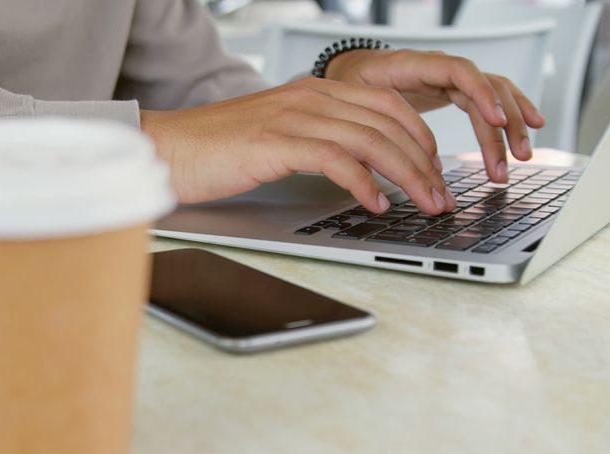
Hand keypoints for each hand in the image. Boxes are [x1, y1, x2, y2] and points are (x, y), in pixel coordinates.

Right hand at [141, 77, 456, 215]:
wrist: (167, 149)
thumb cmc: (216, 151)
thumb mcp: (277, 137)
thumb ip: (317, 141)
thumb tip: (357, 170)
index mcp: (314, 92)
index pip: (387, 105)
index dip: (420, 138)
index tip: (435, 171)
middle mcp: (310, 97)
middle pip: (389, 123)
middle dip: (425, 163)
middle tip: (441, 197)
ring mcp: (294, 117)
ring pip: (372, 141)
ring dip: (407, 177)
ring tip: (423, 206)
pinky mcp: (277, 143)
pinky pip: (338, 160)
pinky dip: (365, 184)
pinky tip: (375, 205)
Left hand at [324, 48, 546, 182]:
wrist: (349, 71)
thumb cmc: (349, 83)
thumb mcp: (354, 98)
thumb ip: (372, 121)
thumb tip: (389, 161)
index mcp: (414, 65)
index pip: (459, 72)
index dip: (482, 94)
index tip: (497, 121)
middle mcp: (439, 68)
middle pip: (484, 88)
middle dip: (501, 126)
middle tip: (508, 161)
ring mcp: (450, 79)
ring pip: (492, 95)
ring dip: (510, 126)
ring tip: (521, 156)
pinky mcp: (455, 91)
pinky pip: (490, 99)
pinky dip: (511, 113)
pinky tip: (533, 126)